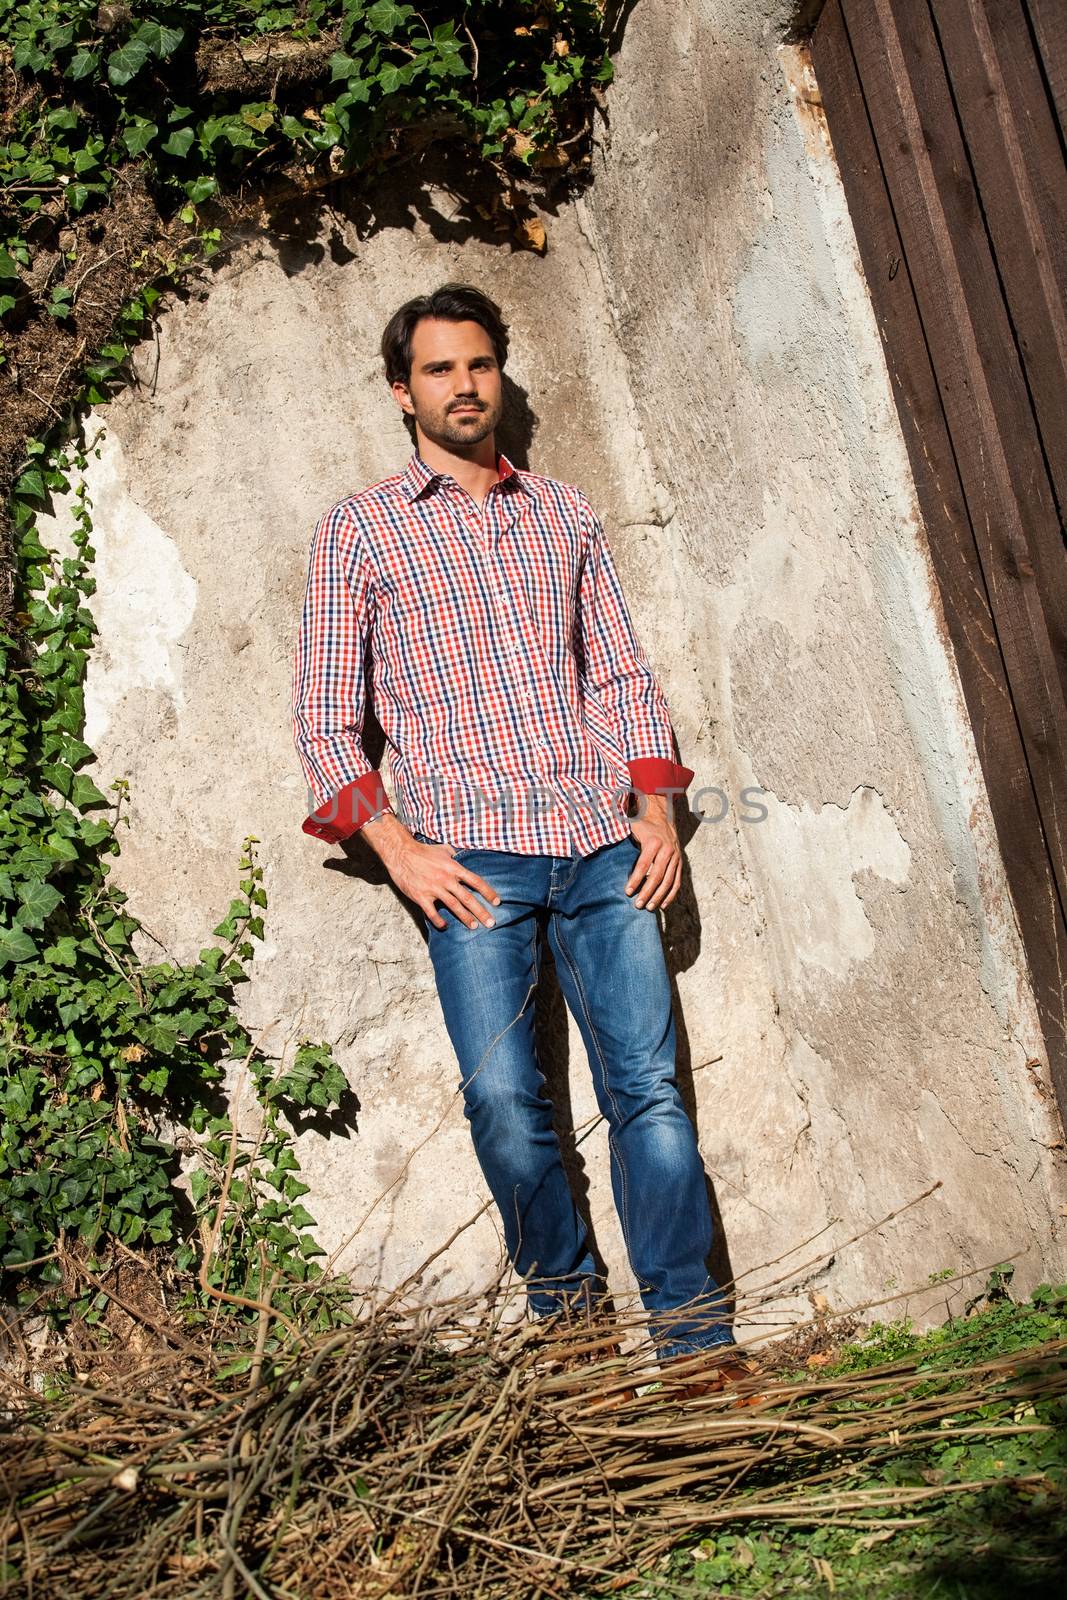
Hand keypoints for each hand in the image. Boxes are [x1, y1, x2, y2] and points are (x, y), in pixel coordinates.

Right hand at [382, 831, 501, 930]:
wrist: (401, 853)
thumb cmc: (423, 851)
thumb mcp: (443, 849)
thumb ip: (455, 855)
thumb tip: (462, 856)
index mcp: (453, 868)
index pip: (476, 881)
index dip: (488, 892)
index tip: (497, 902)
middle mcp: (446, 879)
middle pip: (468, 898)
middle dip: (481, 912)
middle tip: (491, 922)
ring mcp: (434, 888)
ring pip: (454, 906)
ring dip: (465, 918)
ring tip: (474, 927)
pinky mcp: (421, 896)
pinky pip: (432, 912)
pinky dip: (438, 920)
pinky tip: (444, 926)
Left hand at [625, 793, 682, 910]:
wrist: (663, 817)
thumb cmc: (642, 825)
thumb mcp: (631, 827)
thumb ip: (620, 836)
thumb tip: (599, 843)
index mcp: (653, 842)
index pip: (643, 865)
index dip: (635, 879)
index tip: (627, 891)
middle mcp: (667, 850)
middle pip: (657, 875)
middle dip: (647, 892)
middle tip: (638, 905)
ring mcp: (675, 857)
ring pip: (668, 881)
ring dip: (659, 896)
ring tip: (649, 907)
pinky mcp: (680, 863)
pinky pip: (677, 881)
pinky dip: (671, 894)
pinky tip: (663, 905)